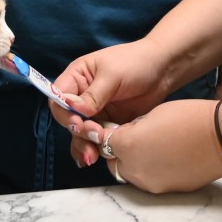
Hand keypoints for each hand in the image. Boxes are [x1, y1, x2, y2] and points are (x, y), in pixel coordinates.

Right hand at [50, 40, 171, 159]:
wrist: (163, 70)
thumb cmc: (135, 62)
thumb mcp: (112, 75)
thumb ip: (93, 94)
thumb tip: (74, 109)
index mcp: (78, 77)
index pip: (58, 98)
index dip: (64, 113)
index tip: (78, 123)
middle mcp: (82, 96)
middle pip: (68, 119)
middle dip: (78, 131)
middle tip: (95, 136)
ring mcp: (96, 112)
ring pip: (80, 133)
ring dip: (84, 144)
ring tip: (94, 156)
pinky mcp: (109, 124)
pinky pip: (96, 139)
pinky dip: (94, 149)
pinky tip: (94, 159)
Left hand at [69, 100, 221, 192]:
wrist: (220, 138)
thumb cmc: (188, 118)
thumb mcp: (153, 113)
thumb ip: (131, 126)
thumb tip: (123, 134)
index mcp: (128, 145)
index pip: (103, 141)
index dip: (104, 133)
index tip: (105, 128)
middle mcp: (135, 169)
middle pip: (113, 162)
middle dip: (116, 151)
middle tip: (130, 137)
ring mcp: (151, 183)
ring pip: (130, 174)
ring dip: (132, 162)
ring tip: (150, 145)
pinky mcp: (166, 190)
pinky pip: (149, 180)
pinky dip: (151, 169)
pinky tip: (165, 155)